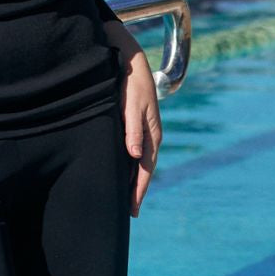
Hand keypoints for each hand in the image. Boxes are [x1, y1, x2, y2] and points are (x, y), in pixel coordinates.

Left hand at [122, 45, 161, 216]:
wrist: (132, 62)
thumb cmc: (131, 84)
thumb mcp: (131, 106)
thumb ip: (133, 130)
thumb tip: (135, 155)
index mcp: (152, 135)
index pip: (145, 169)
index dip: (138, 190)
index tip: (132, 209)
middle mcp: (150, 136)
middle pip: (143, 170)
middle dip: (136, 190)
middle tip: (129, 213)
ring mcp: (144, 132)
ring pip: (139, 162)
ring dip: (132, 179)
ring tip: (125, 198)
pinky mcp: (136, 126)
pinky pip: (134, 152)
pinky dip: (129, 166)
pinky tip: (121, 172)